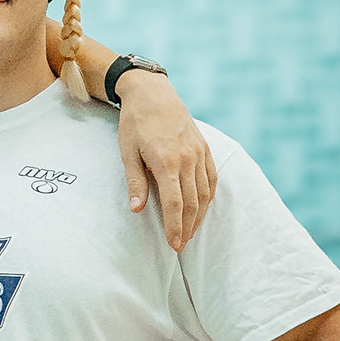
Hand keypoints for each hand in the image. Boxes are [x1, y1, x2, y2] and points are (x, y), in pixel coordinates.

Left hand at [114, 73, 216, 251]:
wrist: (153, 94)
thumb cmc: (135, 123)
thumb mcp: (128, 152)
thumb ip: (135, 182)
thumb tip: (136, 210)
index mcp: (167, 162)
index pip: (175, 203)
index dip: (175, 226)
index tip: (174, 245)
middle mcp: (188, 159)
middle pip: (193, 202)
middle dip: (187, 227)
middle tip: (181, 246)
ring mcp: (199, 153)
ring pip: (205, 193)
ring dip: (200, 216)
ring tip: (190, 233)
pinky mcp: (205, 148)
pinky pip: (212, 178)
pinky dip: (209, 197)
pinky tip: (203, 209)